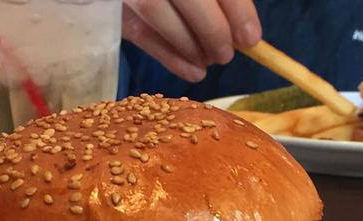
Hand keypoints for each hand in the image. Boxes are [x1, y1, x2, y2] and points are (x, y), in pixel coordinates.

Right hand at [122, 0, 261, 81]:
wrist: (117, 1)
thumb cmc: (185, 2)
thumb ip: (224, 2)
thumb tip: (246, 35)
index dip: (236, 9)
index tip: (250, 38)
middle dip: (212, 30)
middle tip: (226, 55)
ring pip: (154, 9)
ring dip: (189, 45)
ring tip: (210, 61)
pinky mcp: (112, 10)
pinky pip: (138, 32)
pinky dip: (169, 57)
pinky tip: (194, 72)